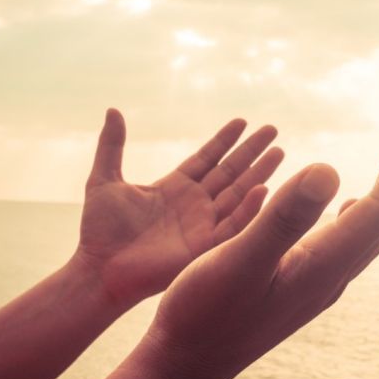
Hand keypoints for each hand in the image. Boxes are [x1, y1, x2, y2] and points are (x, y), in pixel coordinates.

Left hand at [75, 108, 283, 306]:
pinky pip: (232, 225)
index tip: (242, 122)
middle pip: (229, 172)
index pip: (206, 158)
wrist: (99, 269)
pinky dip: (248, 209)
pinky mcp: (204, 247)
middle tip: (273, 130)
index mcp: (173, 187)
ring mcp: (201, 225)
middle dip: (251, 151)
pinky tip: (263, 189)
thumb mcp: (104, 179)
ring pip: (237, 194)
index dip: (224, 140)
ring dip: (259, 174)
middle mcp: (193, 205)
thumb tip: (113, 110)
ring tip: (279, 152)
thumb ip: (112, 145)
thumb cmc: (99, 230)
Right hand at [143, 124, 378, 378]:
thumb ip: (283, 219)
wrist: (185, 366)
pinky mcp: (297, 289)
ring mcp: (314, 287)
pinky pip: (343, 245)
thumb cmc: (204, 316)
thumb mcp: (239, 260)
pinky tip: (344, 211)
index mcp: (321, 267)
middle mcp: (328, 278)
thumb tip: (330, 169)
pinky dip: (354, 217)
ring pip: (364, 234)